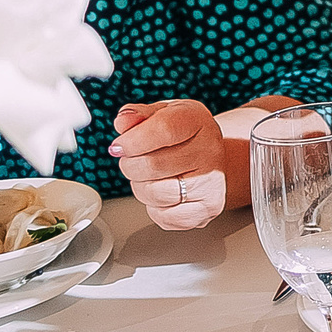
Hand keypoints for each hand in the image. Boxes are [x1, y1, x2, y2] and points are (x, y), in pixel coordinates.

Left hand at [110, 99, 222, 230]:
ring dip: (141, 187)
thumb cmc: (183, 136)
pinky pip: (164, 216)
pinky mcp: (208, 209)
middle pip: (153, 165)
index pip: (163, 129)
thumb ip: (138, 115)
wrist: (211, 158)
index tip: (119, 146)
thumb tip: (124, 122)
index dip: (132, 140)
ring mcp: (212, 183)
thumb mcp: (161, 114)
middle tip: (135, 160)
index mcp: (197, 121)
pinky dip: (155, 208)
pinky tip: (164, 192)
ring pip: (155, 193)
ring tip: (151, 177)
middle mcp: (210, 152)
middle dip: (131, 165)